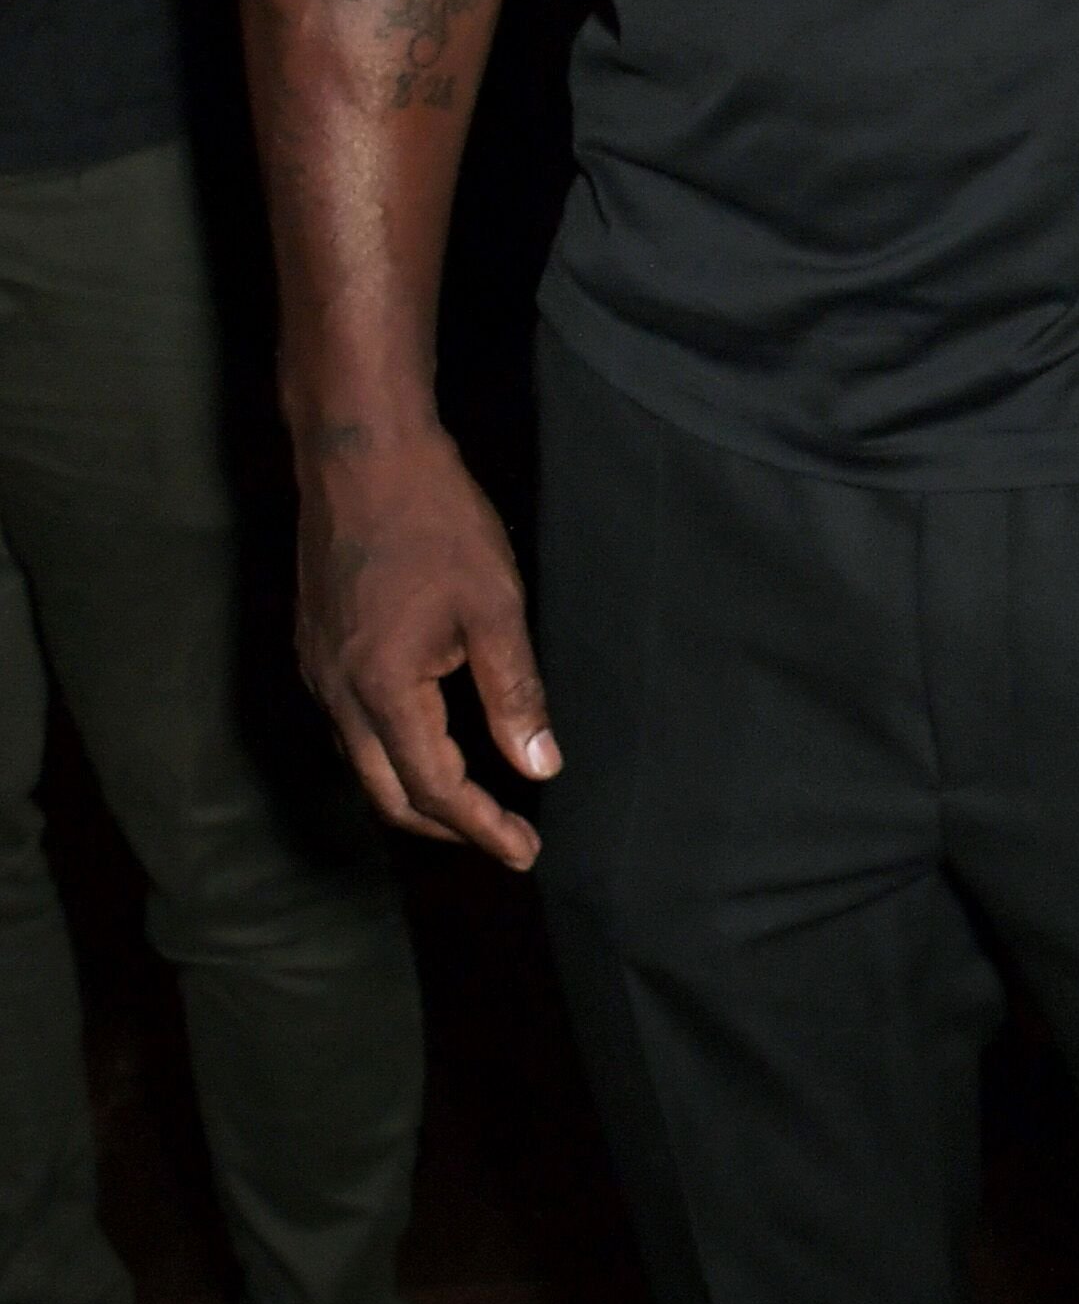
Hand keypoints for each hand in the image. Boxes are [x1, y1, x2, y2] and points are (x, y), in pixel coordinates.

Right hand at [296, 411, 559, 869]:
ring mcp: (317, 669)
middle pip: (387, 794)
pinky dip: (392, 753)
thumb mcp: (493, 608)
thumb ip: (515, 695)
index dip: (483, 828)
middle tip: (505, 839)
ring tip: (475, 803)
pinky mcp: (315, 646)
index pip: (435, 788)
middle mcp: (336, 691)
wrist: (359, 450)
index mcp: (381, 689)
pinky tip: (428, 742)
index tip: (527, 853)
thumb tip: (539, 768)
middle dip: (448, 827)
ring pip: (363, 763)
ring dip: (417, 792)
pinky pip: (349, 726)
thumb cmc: (434, 520)